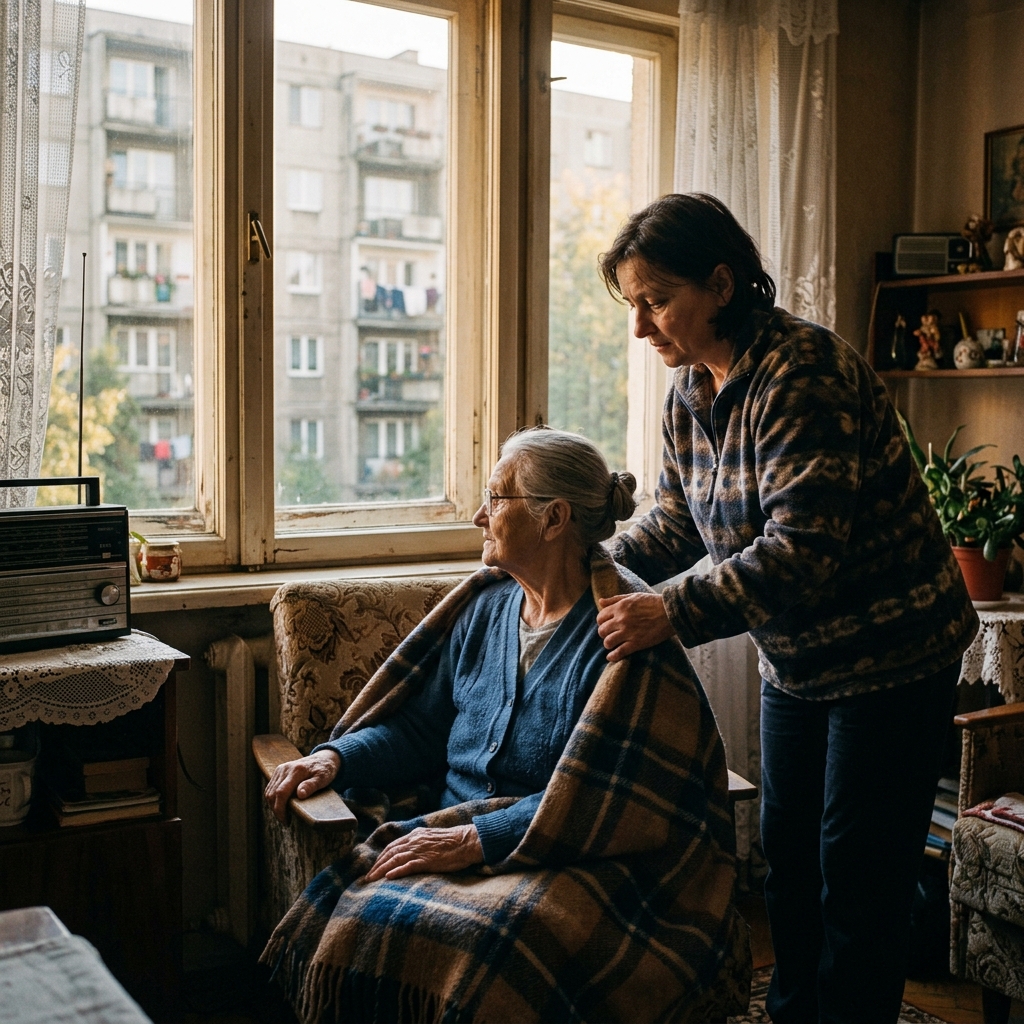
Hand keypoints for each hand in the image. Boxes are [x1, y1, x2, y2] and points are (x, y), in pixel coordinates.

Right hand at [264, 749, 340, 822]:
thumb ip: (311, 785)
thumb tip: (300, 795)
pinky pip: (270, 788)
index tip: (286, 821)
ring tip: (284, 815)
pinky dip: (273, 799)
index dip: (280, 809)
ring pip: (269, 791)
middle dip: (276, 810)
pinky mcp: (279, 771)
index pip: (281, 792)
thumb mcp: (323, 778)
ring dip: (273, 805)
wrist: (323, 758)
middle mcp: (285, 768)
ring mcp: (281, 769)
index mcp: (296, 770)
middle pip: (272, 793)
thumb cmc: (325, 770)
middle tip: (286, 821)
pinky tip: (281, 806)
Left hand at [364, 825, 483, 881]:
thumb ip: (421, 843)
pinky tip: (388, 877)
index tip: (374, 866)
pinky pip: (408, 866)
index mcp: (416, 835)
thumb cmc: (453, 842)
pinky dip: (396, 871)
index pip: (393, 846)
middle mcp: (415, 841)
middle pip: (390, 853)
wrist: (467, 841)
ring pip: (395, 859)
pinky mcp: (427, 860)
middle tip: (367, 877)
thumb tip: (411, 851)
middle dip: (376, 865)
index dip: (381, 856)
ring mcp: (420, 850)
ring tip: (371, 880)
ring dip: (381, 870)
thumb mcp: (433, 838)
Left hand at [596, 592, 674, 661]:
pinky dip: (613, 656)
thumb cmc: (652, 603)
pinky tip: (611, 657)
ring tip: (612, 645)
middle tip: (609, 635)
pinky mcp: (636, 643)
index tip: (606, 624)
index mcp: (620, 607)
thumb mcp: (633, 596)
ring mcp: (628, 632)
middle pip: (602, 631)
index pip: (600, 617)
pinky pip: (619, 652)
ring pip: (608, 642)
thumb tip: (600, 601)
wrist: (670, 613)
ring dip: (608, 644)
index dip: (601, 622)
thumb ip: (615, 599)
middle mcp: (621, 620)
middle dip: (604, 634)